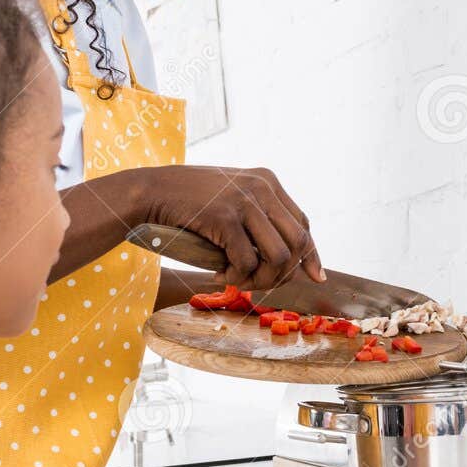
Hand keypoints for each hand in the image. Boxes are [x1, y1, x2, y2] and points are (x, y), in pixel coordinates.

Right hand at [133, 165, 324, 290]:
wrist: (151, 191)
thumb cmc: (190, 202)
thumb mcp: (232, 200)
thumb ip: (258, 221)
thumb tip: (290, 264)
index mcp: (267, 181)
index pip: (304, 224)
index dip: (311, 255)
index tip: (315, 277)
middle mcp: (262, 187)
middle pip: (298, 243)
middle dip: (284, 274)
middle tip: (259, 284)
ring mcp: (244, 201)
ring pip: (279, 257)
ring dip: (261, 279)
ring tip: (239, 280)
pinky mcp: (225, 217)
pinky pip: (247, 262)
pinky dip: (236, 277)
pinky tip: (220, 274)